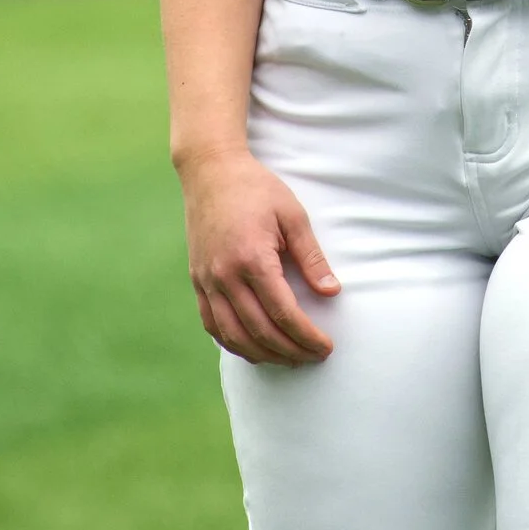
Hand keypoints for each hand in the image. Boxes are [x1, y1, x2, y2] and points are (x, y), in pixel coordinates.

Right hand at [180, 147, 338, 366]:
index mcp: (252, 258)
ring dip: (263, 354)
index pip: (283, 312)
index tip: (326, 347)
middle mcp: (225, 275)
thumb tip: (332, 292)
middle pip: (259, 331)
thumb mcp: (292, 215)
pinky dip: (233, 343)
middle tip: (313, 357)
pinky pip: (212, 324)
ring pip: (233, 336)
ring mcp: (206, 280)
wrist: (210, 171)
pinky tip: (254, 348)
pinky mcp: (197, 280)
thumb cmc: (256, 189)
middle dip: (290, 350)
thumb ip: (311, 257)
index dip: (306, 336)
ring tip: (288, 359)